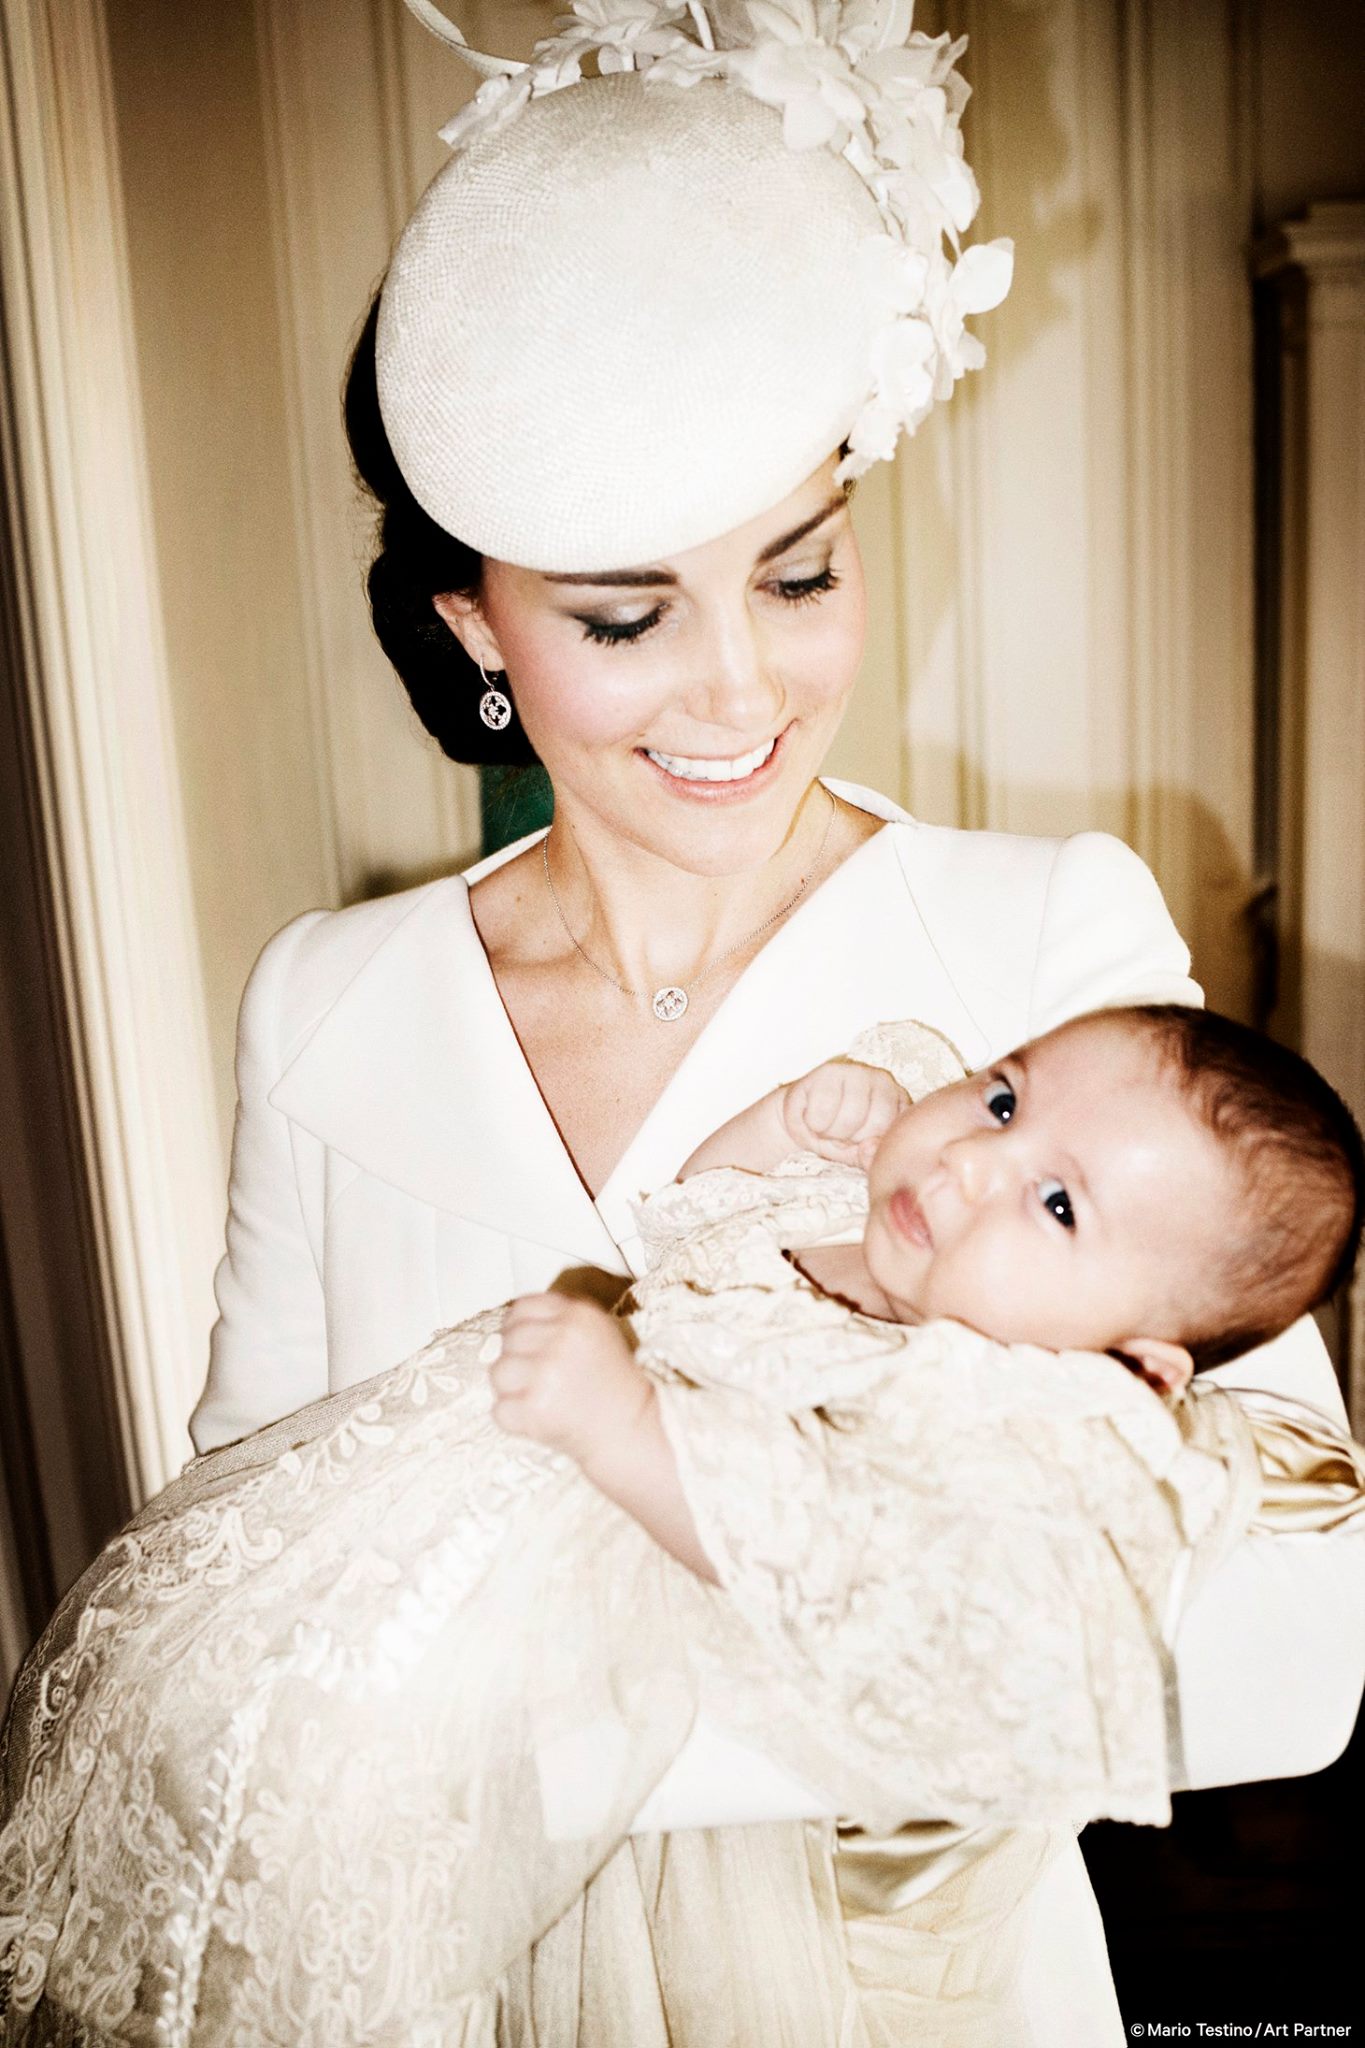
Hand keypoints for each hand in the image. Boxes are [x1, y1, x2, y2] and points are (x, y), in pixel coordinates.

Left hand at [492, 1294, 652, 1468]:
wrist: (633, 1428)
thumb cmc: (613, 1384)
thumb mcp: (598, 1333)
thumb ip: (559, 1320)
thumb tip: (511, 1324)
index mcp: (578, 1314)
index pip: (522, 1307)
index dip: (517, 1328)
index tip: (526, 1346)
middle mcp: (562, 1338)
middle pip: (507, 1339)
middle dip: (518, 1360)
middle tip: (542, 1380)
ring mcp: (546, 1373)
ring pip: (498, 1372)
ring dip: (512, 1390)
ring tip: (541, 1399)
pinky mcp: (535, 1407)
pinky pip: (500, 1410)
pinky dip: (515, 1420)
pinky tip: (541, 1419)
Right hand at [780, 1059, 909, 1168]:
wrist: (802, 1122)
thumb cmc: (837, 1137)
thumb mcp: (859, 1155)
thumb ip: (871, 1158)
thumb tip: (868, 1148)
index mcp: (899, 1103)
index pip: (895, 1134)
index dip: (871, 1146)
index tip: (859, 1144)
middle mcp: (884, 1082)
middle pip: (876, 1124)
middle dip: (853, 1139)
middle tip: (840, 1135)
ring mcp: (857, 1072)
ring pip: (850, 1118)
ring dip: (831, 1133)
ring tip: (826, 1127)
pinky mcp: (829, 1072)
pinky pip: (823, 1110)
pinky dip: (814, 1123)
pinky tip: (813, 1116)